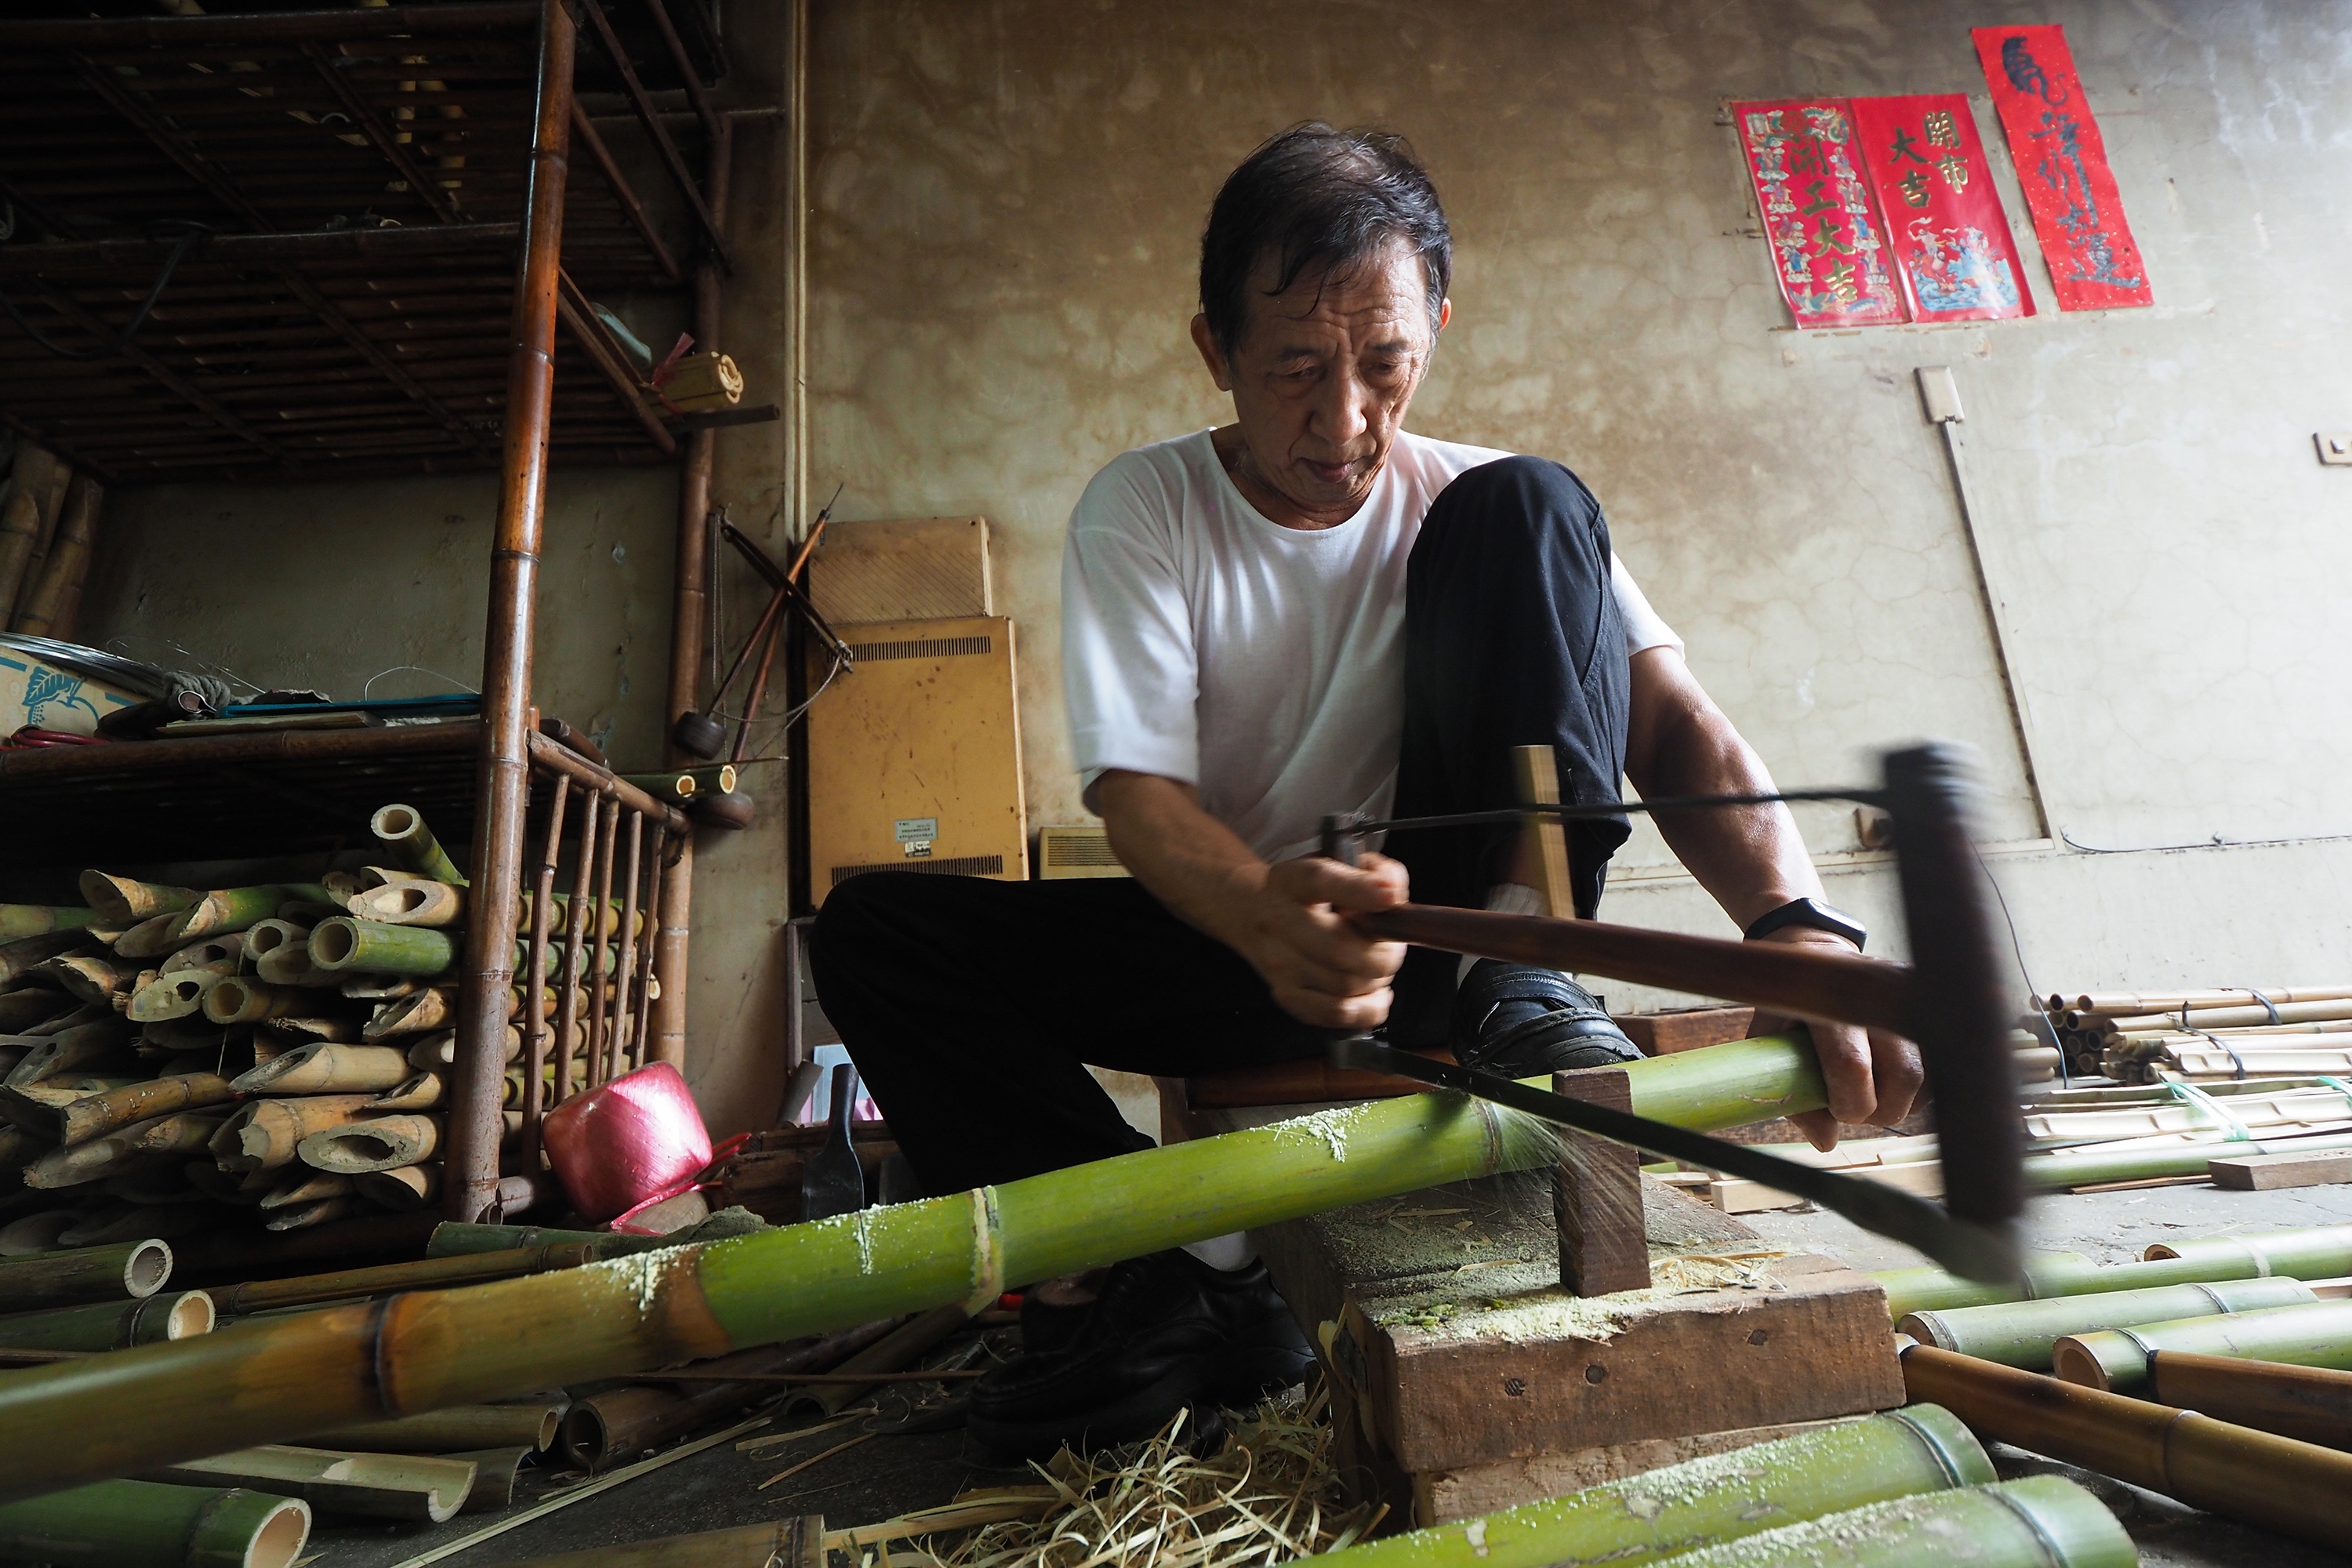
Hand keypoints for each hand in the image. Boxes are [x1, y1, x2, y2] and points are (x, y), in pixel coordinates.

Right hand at [1227, 852, 1409, 1029]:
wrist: (1257, 914)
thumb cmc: (1311, 893)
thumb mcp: (1342, 863)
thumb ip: (1378, 871)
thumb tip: (1394, 893)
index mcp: (1291, 881)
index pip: (1320, 882)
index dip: (1359, 891)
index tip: (1390, 896)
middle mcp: (1277, 921)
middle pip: (1340, 948)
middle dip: (1383, 953)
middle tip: (1391, 946)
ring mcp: (1278, 963)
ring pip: (1345, 986)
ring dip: (1377, 980)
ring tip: (1379, 965)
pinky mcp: (1286, 995)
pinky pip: (1336, 1013)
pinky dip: (1367, 1009)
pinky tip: (1375, 993)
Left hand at [1747, 927, 1924, 1151]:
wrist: (1815, 956)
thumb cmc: (1789, 1007)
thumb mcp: (1771, 1043)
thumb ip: (1791, 1091)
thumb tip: (1826, 1141)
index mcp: (1826, 1004)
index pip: (1851, 1065)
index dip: (1850, 1102)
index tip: (1838, 1111)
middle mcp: (1875, 998)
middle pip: (1903, 1075)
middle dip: (1881, 1110)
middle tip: (1856, 1108)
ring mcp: (1908, 998)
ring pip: (1927, 1076)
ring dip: (1901, 1101)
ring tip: (1873, 1091)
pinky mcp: (1929, 1003)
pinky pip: (1940, 1065)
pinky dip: (1919, 1087)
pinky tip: (1892, 1080)